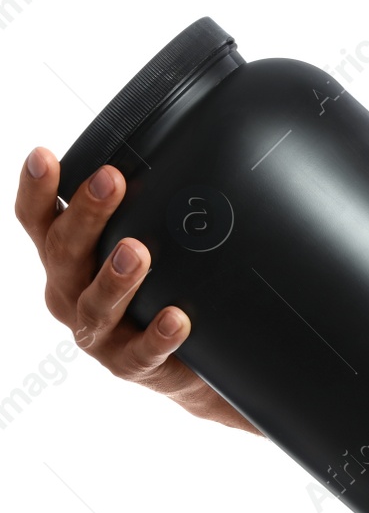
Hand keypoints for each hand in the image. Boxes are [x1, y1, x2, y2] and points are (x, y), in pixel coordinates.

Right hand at [14, 147, 250, 428]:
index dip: (36, 190)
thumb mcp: (146, 243)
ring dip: (116, 276)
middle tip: (111, 181)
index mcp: (65, 259)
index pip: (38, 221)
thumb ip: (147, 207)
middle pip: (64, 253)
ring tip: (138, 250)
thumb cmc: (159, 289)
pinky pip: (141, 353)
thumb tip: (185, 147)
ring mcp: (98, 334)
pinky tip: (177, 318)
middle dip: (86, 215)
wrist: (187, 363)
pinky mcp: (130, 366)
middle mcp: (70, 293)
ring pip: (96, 305)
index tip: (44, 156)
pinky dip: (158, 335)